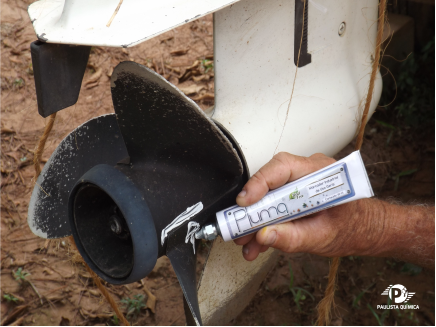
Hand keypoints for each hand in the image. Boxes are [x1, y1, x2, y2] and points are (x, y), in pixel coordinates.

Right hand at [234, 152, 375, 260]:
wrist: (366, 230)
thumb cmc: (353, 227)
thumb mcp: (323, 237)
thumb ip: (293, 238)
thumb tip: (264, 236)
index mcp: (321, 173)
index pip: (282, 167)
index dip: (258, 183)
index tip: (244, 203)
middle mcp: (308, 172)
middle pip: (270, 181)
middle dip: (252, 208)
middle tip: (239, 230)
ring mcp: (300, 182)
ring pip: (268, 195)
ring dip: (255, 220)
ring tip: (246, 243)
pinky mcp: (294, 194)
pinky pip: (273, 204)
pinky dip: (264, 223)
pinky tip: (257, 242)